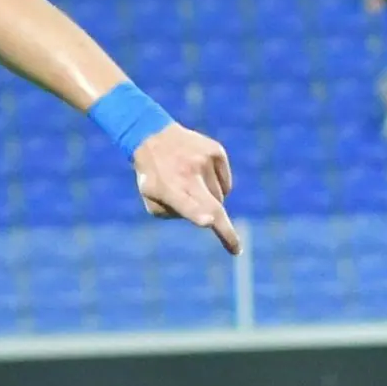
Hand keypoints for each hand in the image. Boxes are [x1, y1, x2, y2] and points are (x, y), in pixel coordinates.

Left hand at [132, 124, 239, 253]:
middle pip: (213, 206)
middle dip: (225, 231)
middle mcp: (188, 172)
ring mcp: (205, 160)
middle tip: (236, 248)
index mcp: (167, 187)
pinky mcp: (217, 152)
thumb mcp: (150, 200)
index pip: (184, 203)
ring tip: (192, 188)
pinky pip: (226, 184)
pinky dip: (217, 188)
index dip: (197, 214)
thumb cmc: (153, 178)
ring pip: (220, 197)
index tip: (208, 222)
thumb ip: (174, 213)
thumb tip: (206, 217)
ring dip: (211, 202)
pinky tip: (202, 178)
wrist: (154, 137)